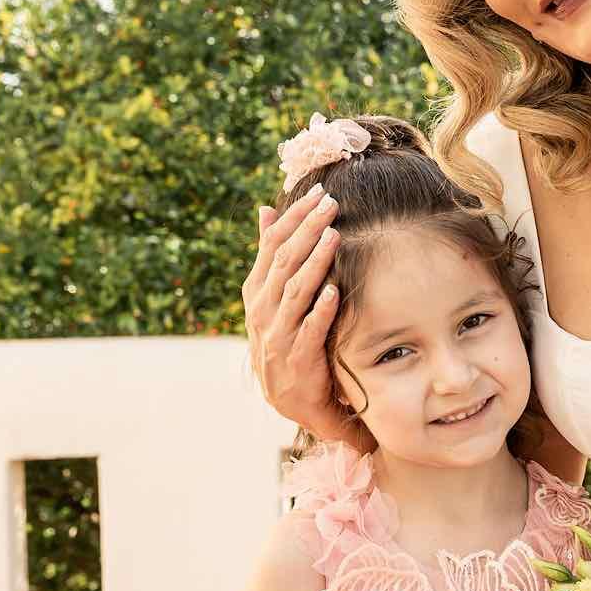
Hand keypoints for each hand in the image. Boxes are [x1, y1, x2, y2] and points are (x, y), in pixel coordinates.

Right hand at [242, 186, 359, 444]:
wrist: (289, 397)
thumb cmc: (286, 337)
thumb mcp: (272, 296)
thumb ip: (271, 255)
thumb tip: (266, 210)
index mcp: (257, 291)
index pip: (273, 245)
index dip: (294, 217)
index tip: (317, 192)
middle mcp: (263, 310)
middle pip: (284, 262)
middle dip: (307, 230)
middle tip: (330, 203)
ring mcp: (278, 335)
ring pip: (295, 291)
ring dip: (315, 262)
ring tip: (333, 235)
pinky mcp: (298, 358)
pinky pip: (310, 330)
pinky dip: (320, 310)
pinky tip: (333, 290)